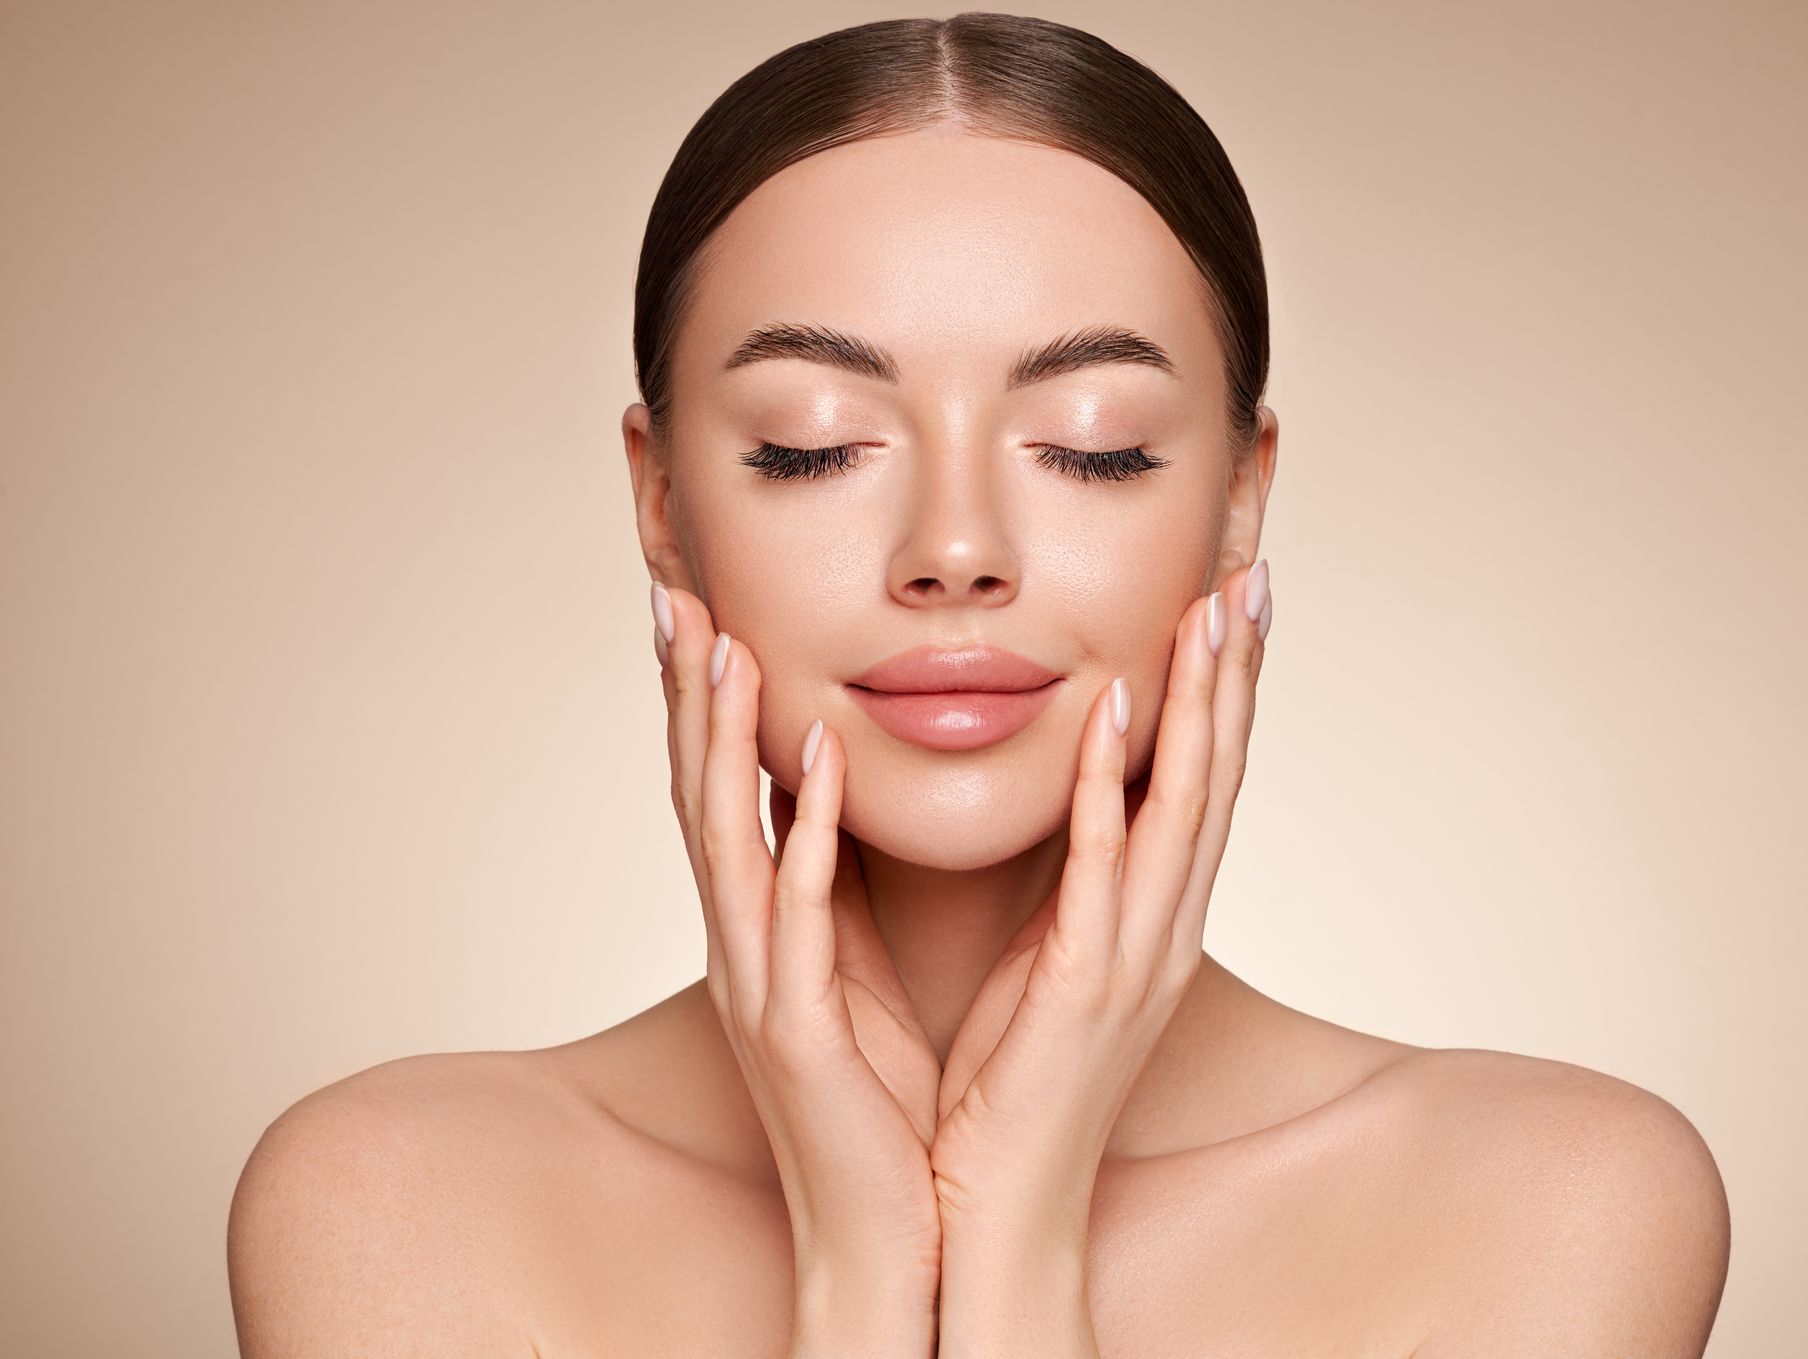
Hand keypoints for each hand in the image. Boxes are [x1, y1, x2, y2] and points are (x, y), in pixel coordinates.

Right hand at [651, 583, 943, 1340]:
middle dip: (685, 691)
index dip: (704, 699)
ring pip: (725, 838)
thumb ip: (837, 888)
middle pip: (700, 793)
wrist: (888, 1229)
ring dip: (718, 735)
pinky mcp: (795, 1028)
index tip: (700, 601)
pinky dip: (796, 830)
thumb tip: (842, 800)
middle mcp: (744, 943)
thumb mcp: (850, 970)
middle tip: (674, 585)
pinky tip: (806, 756)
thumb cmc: (876, 1098)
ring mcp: (759, 984)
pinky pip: (794, 912)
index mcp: (763, 928)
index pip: (723, 791)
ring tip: (720, 640)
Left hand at [928, 560, 1270, 1237]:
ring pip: (1186, 805)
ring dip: (1202, 703)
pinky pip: (1104, 868)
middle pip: (1216, 773)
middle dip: (1234, 670)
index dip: (1219, 688)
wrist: (994, 1203)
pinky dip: (1117, 788)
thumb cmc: (1007, 1078)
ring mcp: (1137, 955)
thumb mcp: (1044, 955)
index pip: (1196, 779)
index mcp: (1149, 915)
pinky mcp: (1089, 986)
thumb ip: (1059, 876)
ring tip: (1212, 607)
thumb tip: (1047, 791)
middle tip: (1248, 566)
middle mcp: (1163, 925)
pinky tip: (1118, 713)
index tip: (1225, 594)